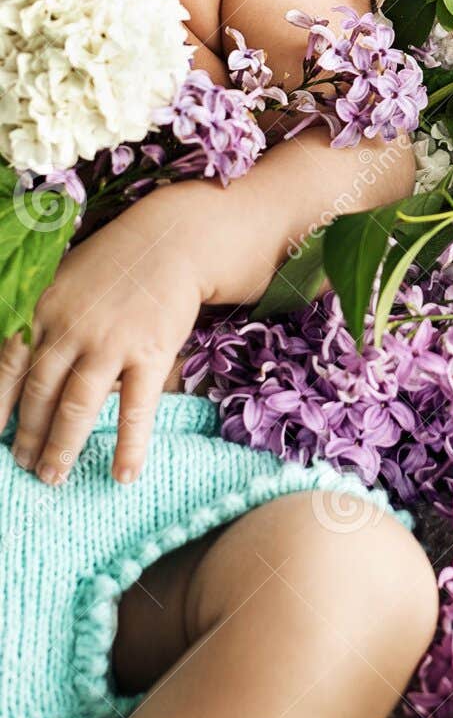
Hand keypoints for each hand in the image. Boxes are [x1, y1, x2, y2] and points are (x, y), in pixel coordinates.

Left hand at [0, 188, 208, 485]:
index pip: (6, 367)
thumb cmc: (113, 264)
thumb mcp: (60, 281)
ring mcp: (110, 342)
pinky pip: (135, 407)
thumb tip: (13, 363)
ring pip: (76, 405)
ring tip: (52, 477)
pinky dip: (129, 444)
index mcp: (41, 310)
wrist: (171, 241)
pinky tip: (124, 473)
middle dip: (28, 435)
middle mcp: (69, 329)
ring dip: (61, 446)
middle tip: (24, 467)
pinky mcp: (150, 352)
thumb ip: (36, 320)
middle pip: (38, 393)